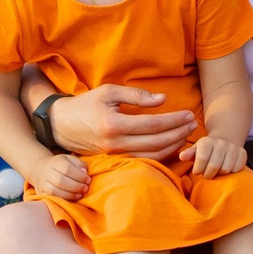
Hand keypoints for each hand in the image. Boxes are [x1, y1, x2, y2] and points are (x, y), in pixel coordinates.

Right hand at [26, 150, 89, 201]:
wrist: (42, 170)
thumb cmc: (62, 165)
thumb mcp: (71, 160)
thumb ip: (79, 164)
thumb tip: (84, 173)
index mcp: (56, 162)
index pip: (67, 168)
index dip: (79, 176)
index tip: (88, 180)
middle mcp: (47, 172)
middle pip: (60, 180)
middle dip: (75, 186)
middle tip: (85, 188)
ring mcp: (43, 183)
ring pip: (54, 191)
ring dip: (70, 194)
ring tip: (80, 195)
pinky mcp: (42, 192)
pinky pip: (51, 197)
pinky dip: (63, 199)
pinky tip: (72, 198)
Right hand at [48, 85, 194, 158]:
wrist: (60, 125)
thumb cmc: (85, 104)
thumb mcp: (108, 92)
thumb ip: (136, 96)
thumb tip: (162, 100)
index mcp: (114, 124)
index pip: (152, 124)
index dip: (174, 120)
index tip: (188, 114)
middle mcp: (115, 143)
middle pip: (156, 142)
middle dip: (178, 133)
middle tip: (192, 124)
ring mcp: (114, 155)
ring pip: (152, 155)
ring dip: (172, 146)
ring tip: (185, 134)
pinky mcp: (114, 161)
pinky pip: (143, 160)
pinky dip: (160, 155)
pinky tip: (170, 146)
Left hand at [183, 132, 248, 177]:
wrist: (225, 140)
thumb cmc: (206, 150)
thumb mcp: (195, 150)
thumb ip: (188, 154)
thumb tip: (182, 156)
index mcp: (206, 142)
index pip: (202, 159)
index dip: (198, 169)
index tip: (197, 171)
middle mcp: (220, 143)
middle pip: (214, 166)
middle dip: (208, 174)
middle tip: (207, 172)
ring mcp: (233, 147)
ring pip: (226, 169)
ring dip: (220, 173)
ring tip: (217, 169)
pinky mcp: (243, 153)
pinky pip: (236, 169)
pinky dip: (231, 171)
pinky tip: (227, 166)